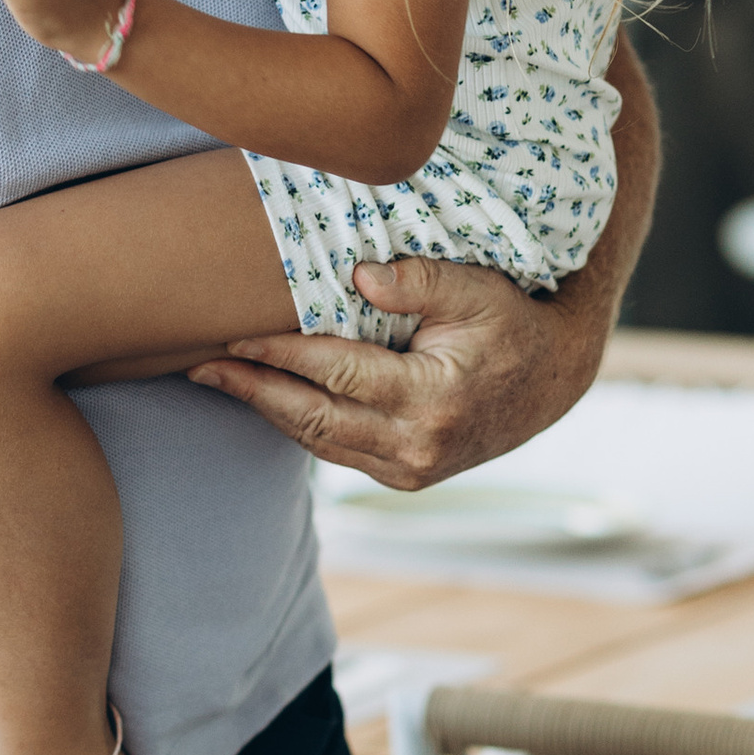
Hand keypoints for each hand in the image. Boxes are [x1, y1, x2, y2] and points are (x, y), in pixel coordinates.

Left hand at [191, 250, 600, 491]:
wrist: (552, 382)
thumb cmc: (510, 322)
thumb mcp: (476, 289)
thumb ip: (418, 280)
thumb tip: (356, 276)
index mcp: (434, 398)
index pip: (338, 376)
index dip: (282, 356)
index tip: (234, 337)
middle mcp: (419, 446)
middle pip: (316, 420)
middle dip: (254, 392)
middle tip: (201, 367)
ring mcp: (411, 471)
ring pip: (320, 443)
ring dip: (268, 411)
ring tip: (219, 381)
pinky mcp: (405, 478)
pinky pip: (338, 452)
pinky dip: (299, 425)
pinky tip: (267, 398)